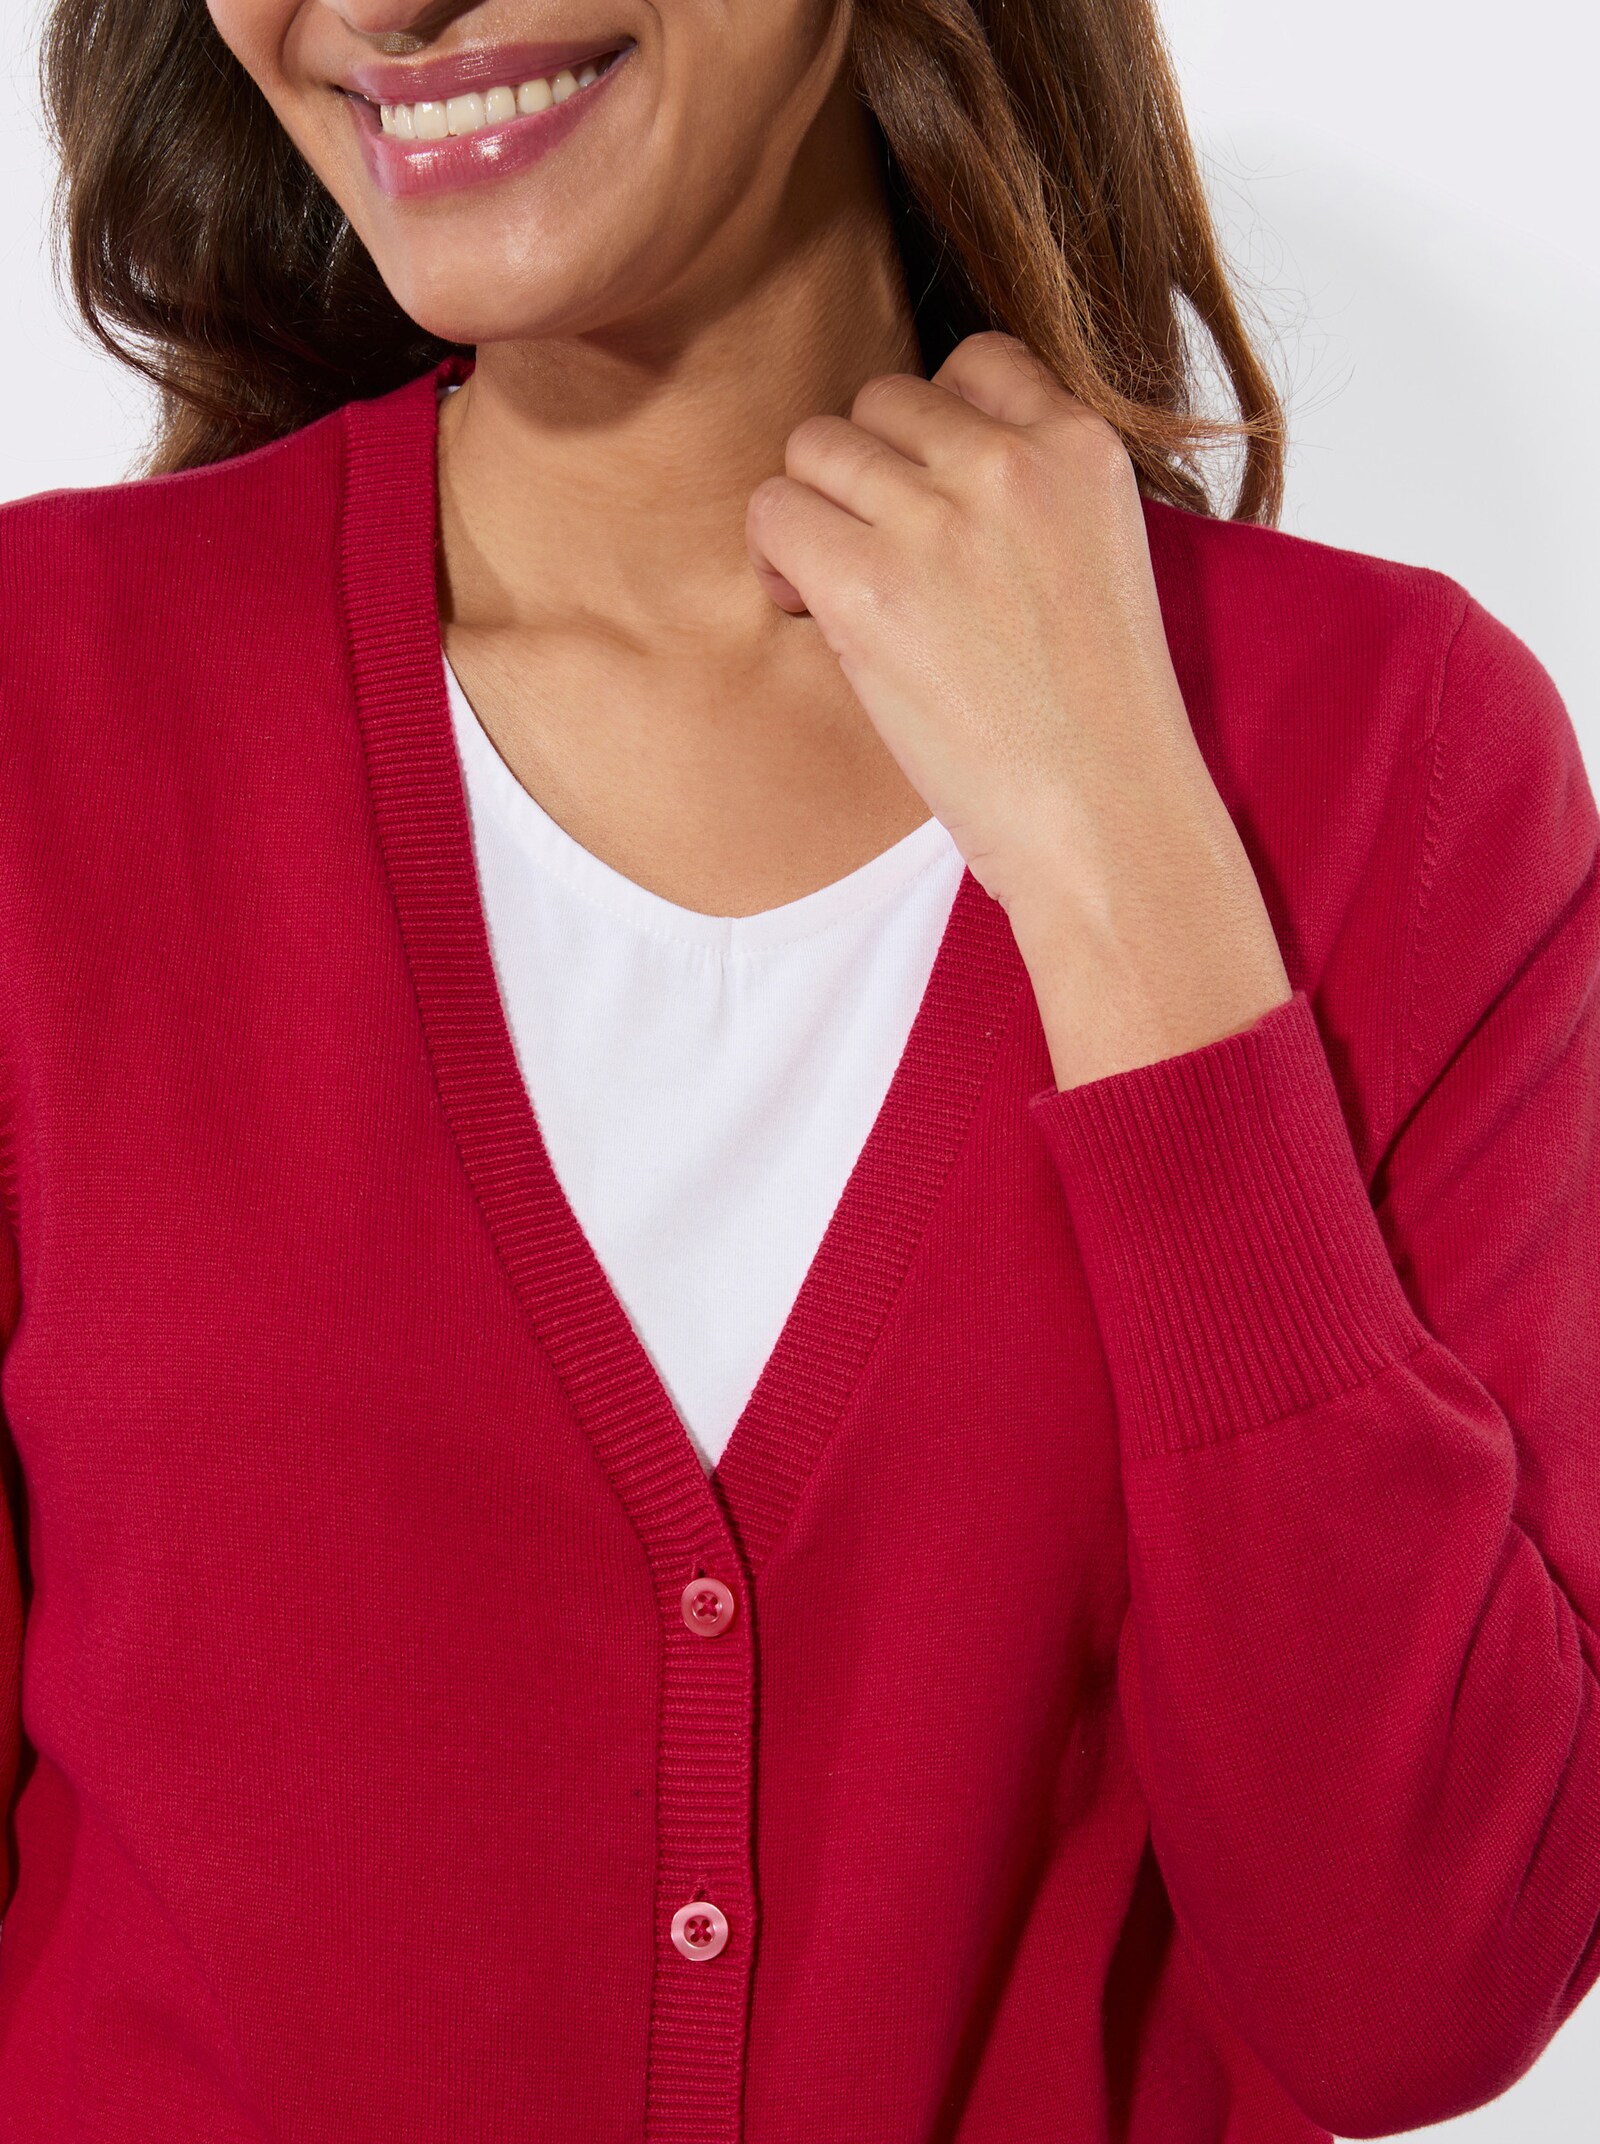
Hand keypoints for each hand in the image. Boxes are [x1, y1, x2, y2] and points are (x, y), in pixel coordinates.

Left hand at [744, 330, 1292, 1087]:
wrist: (1106, 817)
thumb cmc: (1095, 720)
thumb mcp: (1095, 560)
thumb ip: (1023, 492)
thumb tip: (903, 463)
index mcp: (1084, 444)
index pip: (973, 363)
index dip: (934, 434)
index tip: (936, 506)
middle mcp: (1011, 459)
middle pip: (879, 402)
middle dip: (866, 476)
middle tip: (880, 564)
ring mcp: (939, 517)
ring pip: (814, 445)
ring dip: (813, 514)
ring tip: (844, 593)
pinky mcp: (870, 583)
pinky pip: (773, 512)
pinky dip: (776, 560)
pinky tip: (812, 613)